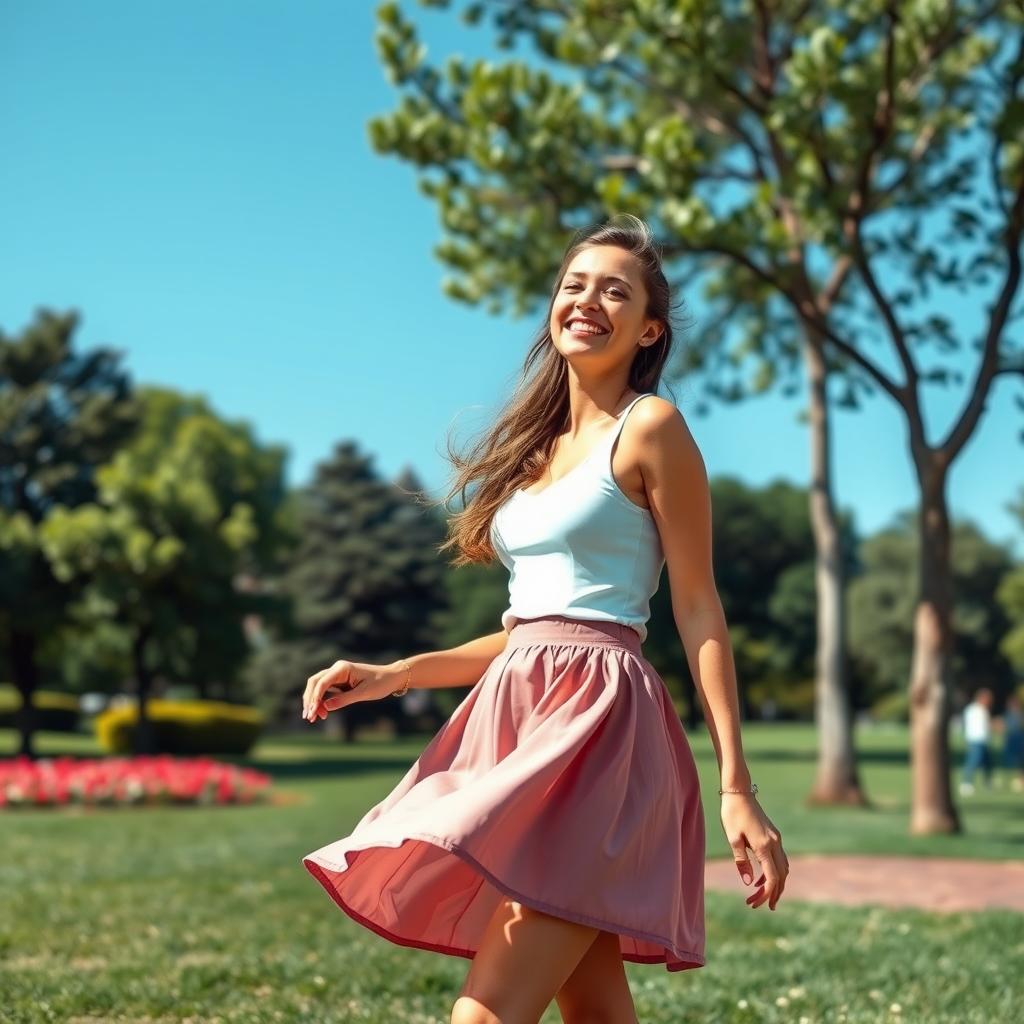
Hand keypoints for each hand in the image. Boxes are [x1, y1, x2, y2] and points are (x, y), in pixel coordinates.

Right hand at [300, 660, 397, 721]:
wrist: (392, 678)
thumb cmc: (380, 683)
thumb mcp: (364, 693)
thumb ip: (344, 699)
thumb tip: (325, 707)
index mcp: (342, 668)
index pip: (322, 682)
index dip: (315, 697)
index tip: (313, 712)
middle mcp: (337, 669)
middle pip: (315, 683)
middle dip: (310, 700)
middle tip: (309, 717)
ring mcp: (337, 675)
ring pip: (317, 687)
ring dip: (313, 701)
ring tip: (313, 718)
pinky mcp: (339, 681)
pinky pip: (324, 690)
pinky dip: (320, 701)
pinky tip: (321, 713)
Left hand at [721, 793, 788, 910]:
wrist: (739, 791)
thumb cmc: (732, 813)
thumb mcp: (733, 838)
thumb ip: (741, 861)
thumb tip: (749, 883)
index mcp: (764, 846)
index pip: (772, 878)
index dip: (765, 894)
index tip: (754, 903)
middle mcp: (775, 843)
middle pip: (781, 876)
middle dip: (772, 893)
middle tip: (759, 905)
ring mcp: (776, 838)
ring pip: (783, 868)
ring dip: (775, 883)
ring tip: (761, 895)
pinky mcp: (774, 835)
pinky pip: (779, 859)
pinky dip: (775, 871)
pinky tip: (763, 877)